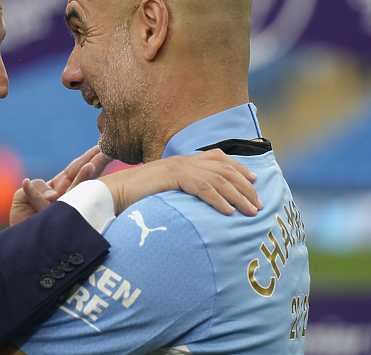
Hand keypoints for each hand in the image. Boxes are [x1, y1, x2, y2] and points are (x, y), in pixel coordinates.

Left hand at [9, 146, 110, 225]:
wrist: (18, 241)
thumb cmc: (22, 218)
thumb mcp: (22, 196)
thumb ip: (35, 188)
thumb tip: (53, 195)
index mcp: (58, 187)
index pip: (75, 169)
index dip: (87, 158)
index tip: (101, 147)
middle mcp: (64, 197)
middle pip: (82, 177)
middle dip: (96, 163)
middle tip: (109, 152)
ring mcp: (61, 209)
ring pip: (74, 192)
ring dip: (82, 179)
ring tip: (90, 166)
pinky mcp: (51, 220)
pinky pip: (41, 205)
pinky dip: (33, 194)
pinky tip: (25, 182)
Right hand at [100, 149, 262, 216]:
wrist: (111, 194)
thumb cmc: (134, 198)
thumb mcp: (164, 193)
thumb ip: (181, 193)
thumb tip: (195, 206)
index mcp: (181, 162)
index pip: (217, 158)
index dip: (238, 167)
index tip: (254, 180)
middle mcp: (182, 160)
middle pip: (224, 168)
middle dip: (245, 186)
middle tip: (259, 204)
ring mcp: (177, 167)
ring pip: (218, 178)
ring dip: (238, 196)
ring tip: (251, 212)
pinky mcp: (172, 176)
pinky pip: (202, 187)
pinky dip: (219, 200)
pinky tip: (229, 213)